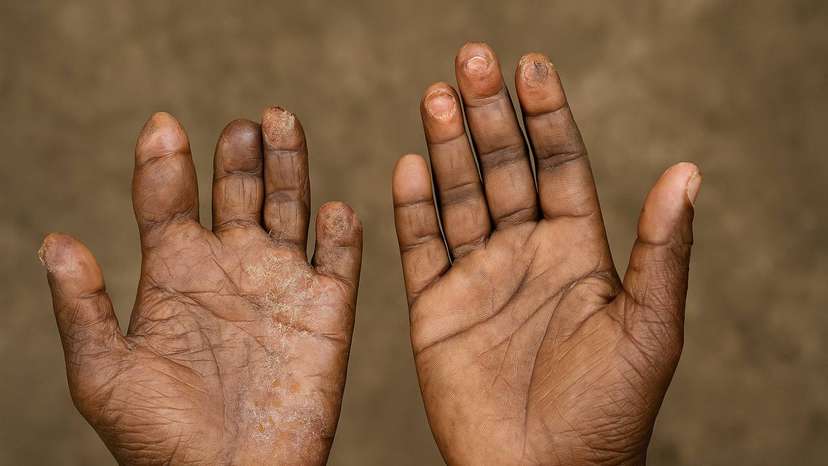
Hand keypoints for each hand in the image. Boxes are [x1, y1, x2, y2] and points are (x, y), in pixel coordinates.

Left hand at [40, 109, 361, 464]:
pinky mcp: (327, 310)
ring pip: (291, 206)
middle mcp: (231, 268)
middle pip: (238, 190)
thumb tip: (54, 240)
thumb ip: (82, 307)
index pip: (168, 200)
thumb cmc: (160, 439)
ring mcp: (282, 284)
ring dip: (289, 165)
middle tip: (242, 124)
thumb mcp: (103, 375)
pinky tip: (334, 208)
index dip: (163, 161)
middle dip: (240, 152)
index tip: (163, 129)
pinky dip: (343, 231)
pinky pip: (341, 259)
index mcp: (175, 273)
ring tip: (280, 122)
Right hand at [392, 43, 699, 464]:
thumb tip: (687, 170)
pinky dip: (414, 206)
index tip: (532, 67)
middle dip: (488, 115)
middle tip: (472, 60)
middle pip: (503, 169)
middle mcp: (525, 255)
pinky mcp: (436, 307)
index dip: (546, 116)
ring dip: (447, 146)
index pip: (559, 166)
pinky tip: (411, 164)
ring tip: (438, 95)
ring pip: (458, 196)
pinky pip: (421, 246)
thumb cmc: (606, 413)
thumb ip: (662, 250)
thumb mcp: (649, 328)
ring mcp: (477, 278)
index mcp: (577, 252)